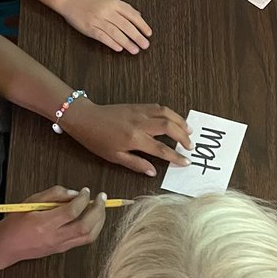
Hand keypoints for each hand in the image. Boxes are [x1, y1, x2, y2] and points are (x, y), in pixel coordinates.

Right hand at [0, 186, 106, 262]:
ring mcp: (60, 245)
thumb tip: (74, 193)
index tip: (86, 190)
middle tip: (102, 197)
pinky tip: (92, 218)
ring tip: (101, 207)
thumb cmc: (15, 222)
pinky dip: (93, 228)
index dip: (83, 199)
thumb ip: (53, 195)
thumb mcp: (30, 201)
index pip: (72, 211)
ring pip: (88, 236)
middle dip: (98, 210)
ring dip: (99, 220)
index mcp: (45, 224)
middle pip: (85, 226)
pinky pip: (83, 240)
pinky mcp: (62, 249)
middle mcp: (55, 237)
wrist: (6, 246)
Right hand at [60, 0, 151, 53]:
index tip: (148, 33)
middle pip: (125, 25)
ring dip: (127, 42)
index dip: (142, 25)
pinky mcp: (89, 27)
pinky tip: (119, 48)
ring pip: (115, 32)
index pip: (132, 15)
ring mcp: (97, 19)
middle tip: (145, 45)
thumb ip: (123, 7)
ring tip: (135, 50)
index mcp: (113, 2)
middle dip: (137, 36)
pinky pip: (102, 37)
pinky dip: (111, 43)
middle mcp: (106, 10)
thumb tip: (138, 16)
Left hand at [65, 100, 192, 176]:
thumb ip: (136, 164)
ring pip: (166, 113)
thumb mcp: (114, 157)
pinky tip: (174, 119)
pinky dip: (169, 112)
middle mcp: (140, 124)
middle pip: (169, 127)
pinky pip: (158, 107)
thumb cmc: (97, 140)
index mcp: (134, 139)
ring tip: (189, 130)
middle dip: (183, 136)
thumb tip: (153, 172)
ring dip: (180, 121)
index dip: (176, 157)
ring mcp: (139, 112)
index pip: (161, 149)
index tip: (186, 162)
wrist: (86, 118)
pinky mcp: (137, 105)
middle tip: (190, 146)